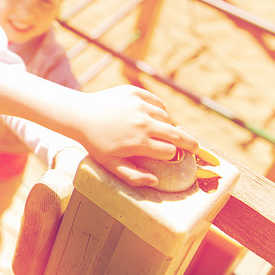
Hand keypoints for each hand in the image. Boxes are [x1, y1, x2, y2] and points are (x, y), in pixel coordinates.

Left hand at [73, 85, 198, 187]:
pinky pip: (157, 102)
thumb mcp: (110, 164)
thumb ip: (133, 176)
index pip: (169, 152)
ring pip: (166, 118)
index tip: (174, 158)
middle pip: (177, 134)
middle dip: (190, 143)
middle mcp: (143, 123)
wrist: (79, 114)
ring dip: (168, 126)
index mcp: (139, 142)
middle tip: (195, 147)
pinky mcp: (134, 92)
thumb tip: (155, 182)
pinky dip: (159, 110)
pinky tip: (155, 117)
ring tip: (163, 132)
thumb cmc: (94, 142)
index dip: (172, 156)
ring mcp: (139, 105)